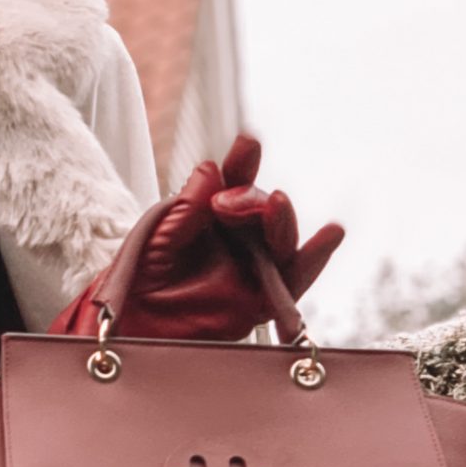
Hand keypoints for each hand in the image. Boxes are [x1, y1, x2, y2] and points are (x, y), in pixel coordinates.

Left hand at [49, 134, 344, 338]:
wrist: (133, 322)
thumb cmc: (139, 277)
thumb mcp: (159, 233)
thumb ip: (187, 205)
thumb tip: (211, 169)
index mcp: (212, 217)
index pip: (234, 183)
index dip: (243, 163)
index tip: (248, 143)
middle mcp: (237, 238)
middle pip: (261, 208)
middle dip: (250, 198)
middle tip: (224, 203)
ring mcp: (252, 267)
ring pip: (280, 236)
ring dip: (279, 218)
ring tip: (276, 203)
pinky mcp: (261, 300)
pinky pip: (295, 278)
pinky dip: (316, 256)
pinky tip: (332, 233)